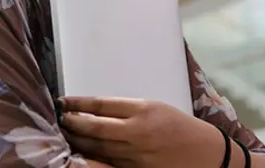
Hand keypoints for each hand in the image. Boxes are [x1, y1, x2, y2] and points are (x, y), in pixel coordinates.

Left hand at [59, 97, 225, 167]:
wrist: (205, 155)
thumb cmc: (180, 127)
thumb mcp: (154, 108)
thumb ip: (126, 110)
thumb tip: (95, 111)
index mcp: (142, 110)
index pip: (101, 105)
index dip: (78, 103)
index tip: (63, 101)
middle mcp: (137, 132)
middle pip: (94, 127)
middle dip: (72, 123)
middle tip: (59, 118)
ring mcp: (135, 155)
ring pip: (96, 148)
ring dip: (77, 141)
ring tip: (64, 133)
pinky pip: (107, 164)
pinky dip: (91, 158)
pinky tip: (80, 154)